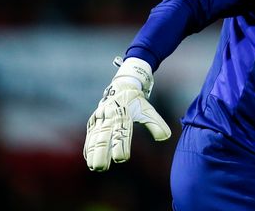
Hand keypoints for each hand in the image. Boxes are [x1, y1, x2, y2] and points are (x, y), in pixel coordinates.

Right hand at [84, 57, 171, 171]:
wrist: (121, 87)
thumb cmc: (136, 102)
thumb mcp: (147, 110)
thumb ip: (156, 124)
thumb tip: (165, 137)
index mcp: (122, 114)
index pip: (121, 132)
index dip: (121, 146)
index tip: (122, 158)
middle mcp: (108, 117)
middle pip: (103, 137)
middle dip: (102, 152)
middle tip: (102, 167)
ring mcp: (99, 120)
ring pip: (94, 138)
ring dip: (93, 153)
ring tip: (95, 167)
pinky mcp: (93, 122)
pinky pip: (89, 136)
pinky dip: (88, 148)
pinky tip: (89, 160)